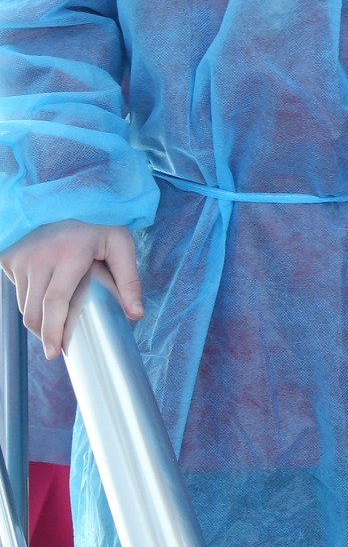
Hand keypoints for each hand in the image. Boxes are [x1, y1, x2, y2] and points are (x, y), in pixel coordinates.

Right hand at [0, 222, 142, 356]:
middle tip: (56, 345)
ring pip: (23, 304)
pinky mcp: (8, 257)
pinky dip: (28, 301)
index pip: (55, 302)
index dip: (53, 330)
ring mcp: (21, 257)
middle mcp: (40, 256)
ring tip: (53, 323)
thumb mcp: (120, 244)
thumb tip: (136, 314)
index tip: (56, 351)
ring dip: (36, 319)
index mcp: (70, 254)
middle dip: (43, 333)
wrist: (66, 195)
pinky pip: (16, 290)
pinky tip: (43, 299)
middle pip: (34, 310)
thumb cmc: (97, 222)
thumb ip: (129, 280)